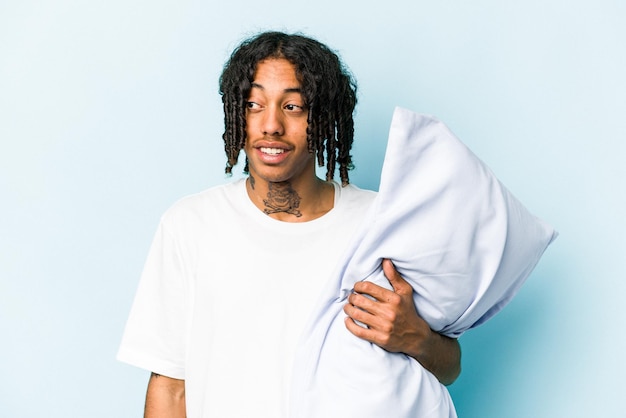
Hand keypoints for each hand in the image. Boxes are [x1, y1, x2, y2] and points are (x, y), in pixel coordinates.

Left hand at [343, 259, 460, 384]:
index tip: (356, 288)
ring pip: (357, 315)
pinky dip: (349, 325)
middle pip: (360, 301)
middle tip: (351, 297)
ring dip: (348, 309)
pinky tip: (348, 320)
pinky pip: (359, 331)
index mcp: (394, 299)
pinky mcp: (380, 338)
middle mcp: (388, 312)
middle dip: (351, 297)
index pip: (368, 288)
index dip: (358, 286)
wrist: (416, 337)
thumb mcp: (405, 292)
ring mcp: (383, 326)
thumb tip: (385, 261)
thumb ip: (394, 276)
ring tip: (348, 307)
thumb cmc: (408, 311)